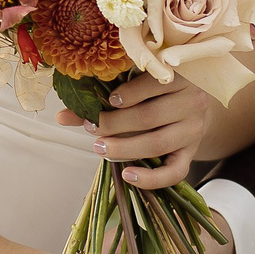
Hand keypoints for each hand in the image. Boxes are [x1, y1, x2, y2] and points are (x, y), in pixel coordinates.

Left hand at [55, 72, 217, 187]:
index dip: (126, 94)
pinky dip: (150, 178)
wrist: (193, 103)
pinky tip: (127, 175)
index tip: (105, 102)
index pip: (152, 83)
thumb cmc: (157, 90)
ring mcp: (194, 129)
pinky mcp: (192, 153)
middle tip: (90, 129)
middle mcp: (193, 101)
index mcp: (179, 75)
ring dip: (124, 148)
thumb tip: (60, 116)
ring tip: (99, 148)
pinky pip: (175, 172)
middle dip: (115, 124)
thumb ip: (101, 97)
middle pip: (149, 116)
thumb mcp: (135, 86)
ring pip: (158, 143)